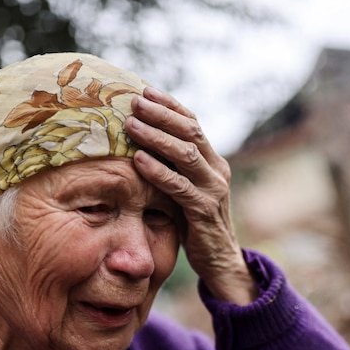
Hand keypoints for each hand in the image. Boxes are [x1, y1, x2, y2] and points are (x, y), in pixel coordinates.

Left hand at [125, 87, 257, 304]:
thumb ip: (173, 168)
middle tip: (134, 101)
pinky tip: (138, 160)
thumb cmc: (194, 223)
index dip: (170, 105)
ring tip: (130, 125)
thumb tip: (139, 142)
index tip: (144, 90)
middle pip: (191, 131)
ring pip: (185, 154)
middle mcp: (217, 170)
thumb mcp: (186, 189)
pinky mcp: (204, 211)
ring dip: (156, 137)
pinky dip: (158, 171)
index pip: (193, 123)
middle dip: (161, 114)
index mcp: (213, 161)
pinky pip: (179, 186)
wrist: (219, 260)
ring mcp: (213, 189)